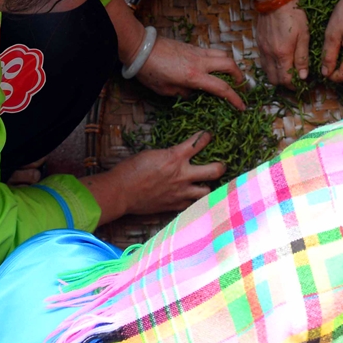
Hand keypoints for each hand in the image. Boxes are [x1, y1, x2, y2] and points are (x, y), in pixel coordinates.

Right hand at [84, 132, 226, 222]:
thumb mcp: (153, 154)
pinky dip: (194, 201)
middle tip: (221, 165)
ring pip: (208, 192)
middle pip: (215, 170)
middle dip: (221, 166)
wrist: (121, 192)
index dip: (206, 137)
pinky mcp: (175, 206)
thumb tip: (179, 154)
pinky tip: (194, 198)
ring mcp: (181, 193)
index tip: (208, 136)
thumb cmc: (131, 169)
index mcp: (175, 157)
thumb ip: (170, 154)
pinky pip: (192, 205)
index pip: (200, 142)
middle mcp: (183, 175)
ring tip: (208, 184)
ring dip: (210, 187)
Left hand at [135, 38, 244, 109]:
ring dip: (230, 65)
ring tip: (229, 75)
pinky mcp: (192, 46)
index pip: (221, 88)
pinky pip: (212, 51)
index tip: (242, 107)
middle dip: (239, 76)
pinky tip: (212, 67)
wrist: (141, 47)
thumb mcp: (165, 90)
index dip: (235, 99)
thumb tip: (194, 93)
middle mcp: (200, 62)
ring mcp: (197, 51)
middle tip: (239, 87)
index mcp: (193, 76)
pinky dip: (218, 59)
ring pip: (223, 54)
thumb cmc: (150, 71)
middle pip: (229, 65)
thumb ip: (183, 93)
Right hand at [255, 0, 309, 85]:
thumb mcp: (304, 35)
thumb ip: (302, 57)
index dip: (293, 86)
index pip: (285, 80)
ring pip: (266, 72)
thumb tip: (303, 76)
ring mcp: (262, 50)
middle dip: (284, 84)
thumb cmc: (293, 16)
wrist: (275, 1)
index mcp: (282, 54)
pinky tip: (278, 62)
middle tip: (294, 79)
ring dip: (276, 76)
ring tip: (287, 72)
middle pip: (273, 80)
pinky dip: (270, 67)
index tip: (301, 84)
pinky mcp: (258, 44)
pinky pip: (262, 62)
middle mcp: (269, 55)